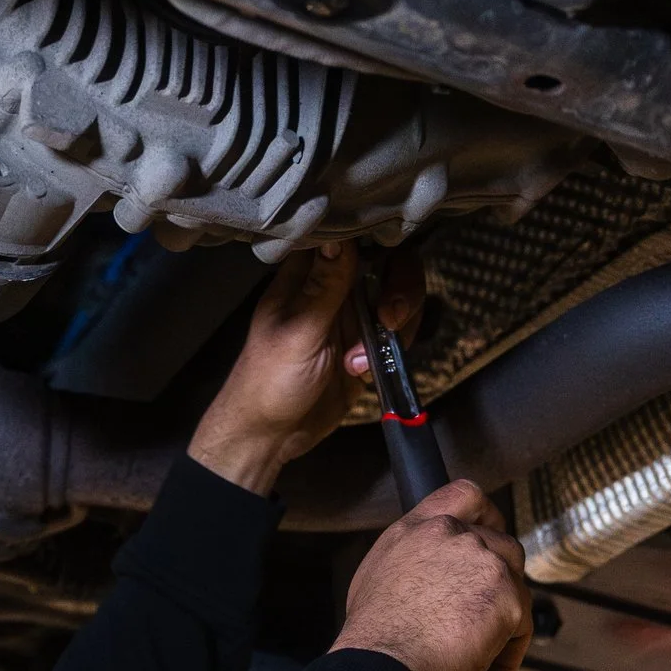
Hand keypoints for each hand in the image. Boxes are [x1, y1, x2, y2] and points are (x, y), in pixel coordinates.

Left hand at [188, 243, 424, 495]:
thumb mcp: (299, 331)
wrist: (271, 436)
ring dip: (396, 325)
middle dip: (401, 286)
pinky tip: (360, 372)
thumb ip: (325, 285)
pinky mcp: (367, 346)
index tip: (393, 251)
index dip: (380, 234)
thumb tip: (340, 236)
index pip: (353, 234)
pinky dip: (392, 350)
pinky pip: (398, 333)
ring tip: (360, 360)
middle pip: (389, 261)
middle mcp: (335, 287)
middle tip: (390, 318)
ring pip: (398, 297)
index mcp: (308, 274)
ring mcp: (353, 316)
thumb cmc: (269, 380)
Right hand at [332, 480, 531, 670]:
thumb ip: (412, 564)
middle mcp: (451, 535)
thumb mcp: (377, 580)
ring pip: (516, 587)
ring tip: (473, 663)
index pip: (464, 495)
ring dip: (503, 624)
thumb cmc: (372, 642)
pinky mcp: (508, 597)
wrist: (381, 669)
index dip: (486, 514)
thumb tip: (428, 578)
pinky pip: (521, 628)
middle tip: (484, 621)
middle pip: (502, 545)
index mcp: (416, 530)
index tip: (492, 533)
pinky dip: (504, 660)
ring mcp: (484, 562)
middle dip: (500, 583)